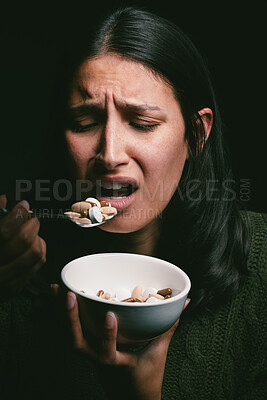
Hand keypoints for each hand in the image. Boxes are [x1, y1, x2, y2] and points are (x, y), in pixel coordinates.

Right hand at [0, 195, 45, 296]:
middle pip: (22, 241)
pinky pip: (36, 266)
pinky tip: (32, 246)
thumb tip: (3, 200)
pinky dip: (39, 252)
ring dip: (37, 238)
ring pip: (34, 254)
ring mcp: (3, 280)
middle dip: (31, 224)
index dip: (17, 214)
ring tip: (31, 233)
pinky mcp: (13, 287)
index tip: (21, 207)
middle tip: (29, 219)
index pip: (4, 231)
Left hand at [65, 290, 189, 399]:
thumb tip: (184, 302)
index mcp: (116, 364)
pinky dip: (62, 316)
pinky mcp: (86, 350)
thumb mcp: (159, 353)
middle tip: (68, 294)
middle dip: (70, 319)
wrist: (131, 399)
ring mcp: (89, 356)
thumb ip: (169, 327)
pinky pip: (70, 332)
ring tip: (54, 289)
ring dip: (59, 313)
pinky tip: (57, 299)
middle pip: (76, 343)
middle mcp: (98, 360)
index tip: (110, 315)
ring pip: (68, 336)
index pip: (107, 353)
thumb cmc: (146, 378)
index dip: (107, 336)